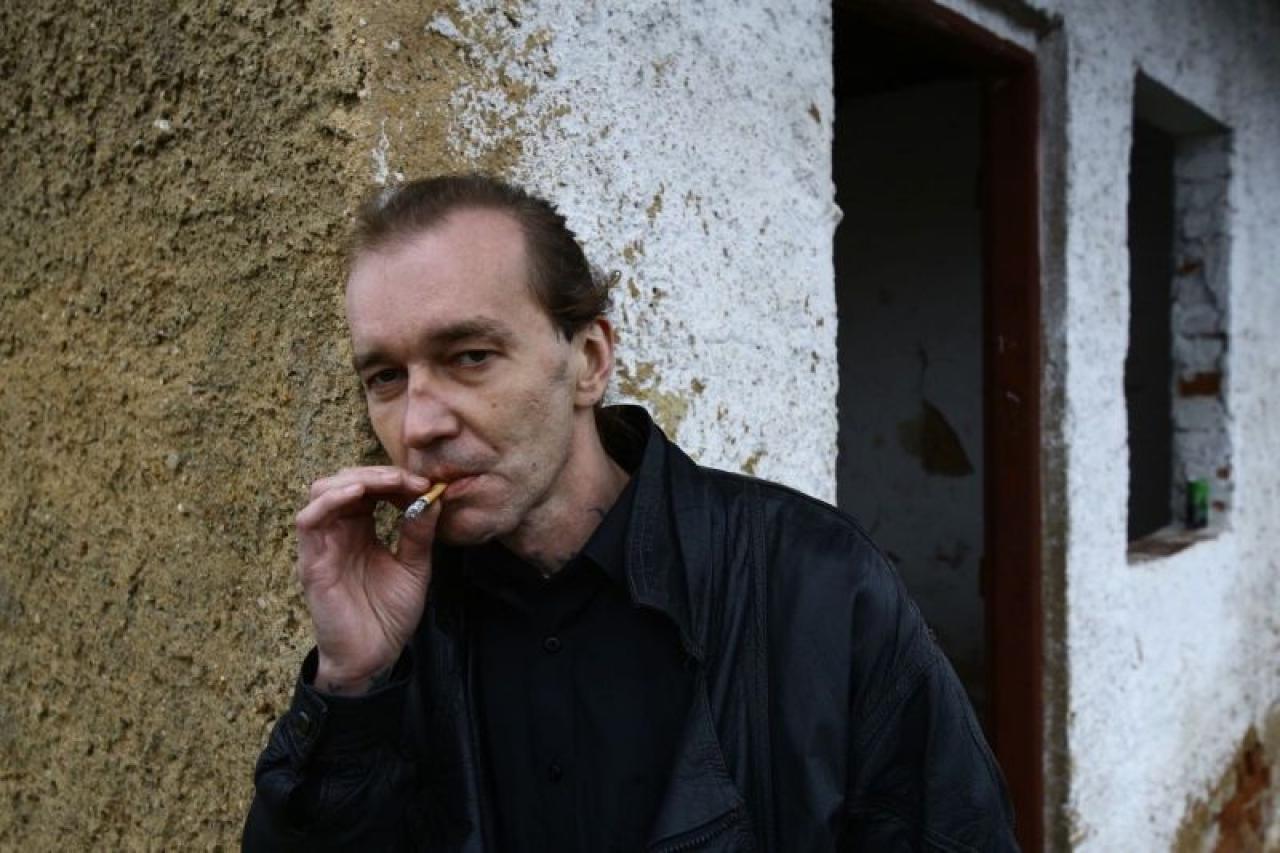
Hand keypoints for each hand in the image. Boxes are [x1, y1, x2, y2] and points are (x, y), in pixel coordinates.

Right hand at [295, 467, 439, 694]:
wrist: (374, 655)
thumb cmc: (389, 613)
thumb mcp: (415, 567)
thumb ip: (419, 532)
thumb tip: (434, 497)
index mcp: (360, 529)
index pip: (369, 487)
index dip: (394, 478)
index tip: (425, 483)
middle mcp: (338, 531)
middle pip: (344, 480)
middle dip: (377, 472)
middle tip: (409, 480)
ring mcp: (322, 545)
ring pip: (321, 491)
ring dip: (354, 478)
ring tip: (386, 482)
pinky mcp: (312, 562)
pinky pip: (308, 522)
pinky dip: (329, 501)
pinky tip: (356, 494)